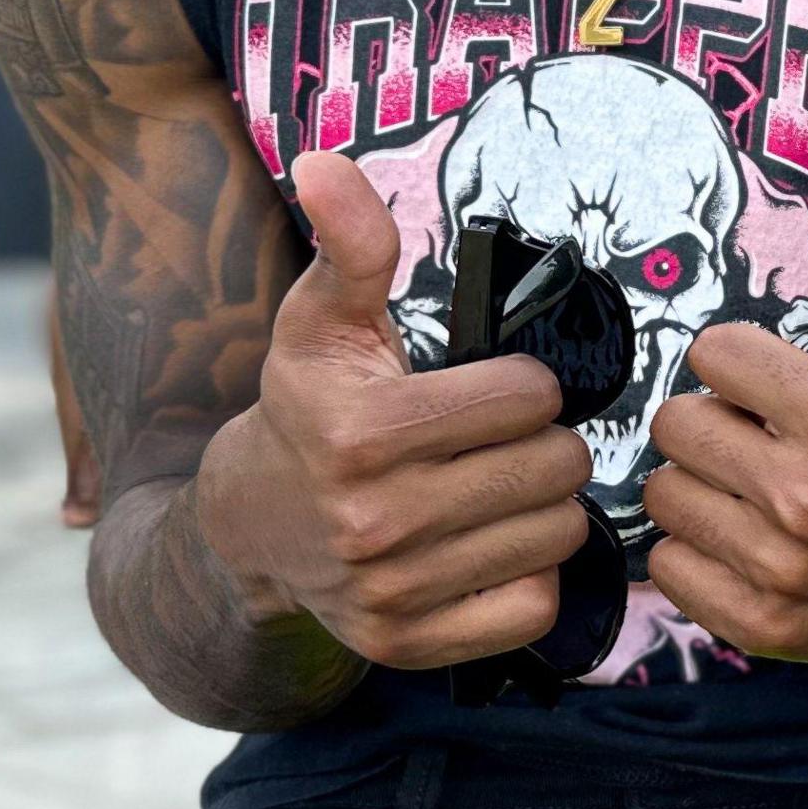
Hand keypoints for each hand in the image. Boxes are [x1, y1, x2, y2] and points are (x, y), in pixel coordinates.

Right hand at [192, 150, 595, 668]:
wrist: (252, 525)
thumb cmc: (310, 405)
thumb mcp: (322, 318)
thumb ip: (349, 242)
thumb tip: (325, 163)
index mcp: (362, 433)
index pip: (524, 398)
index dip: (523, 384)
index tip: (496, 386)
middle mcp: (375, 521)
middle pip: (551, 468)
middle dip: (544, 443)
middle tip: (509, 438)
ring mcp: (392, 593)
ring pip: (555, 535)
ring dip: (545, 506)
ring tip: (506, 485)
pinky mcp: (409, 644)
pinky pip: (533, 605)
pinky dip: (531, 574)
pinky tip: (496, 543)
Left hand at [643, 138, 807, 663]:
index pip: (714, 356)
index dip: (738, 360)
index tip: (771, 376)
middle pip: (678, 424)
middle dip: (714, 419)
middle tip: (757, 431)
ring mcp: (783, 570)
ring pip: (663, 495)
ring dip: (698, 484)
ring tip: (750, 481)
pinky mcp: (761, 624)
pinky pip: (666, 567)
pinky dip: (695, 550)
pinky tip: (745, 535)